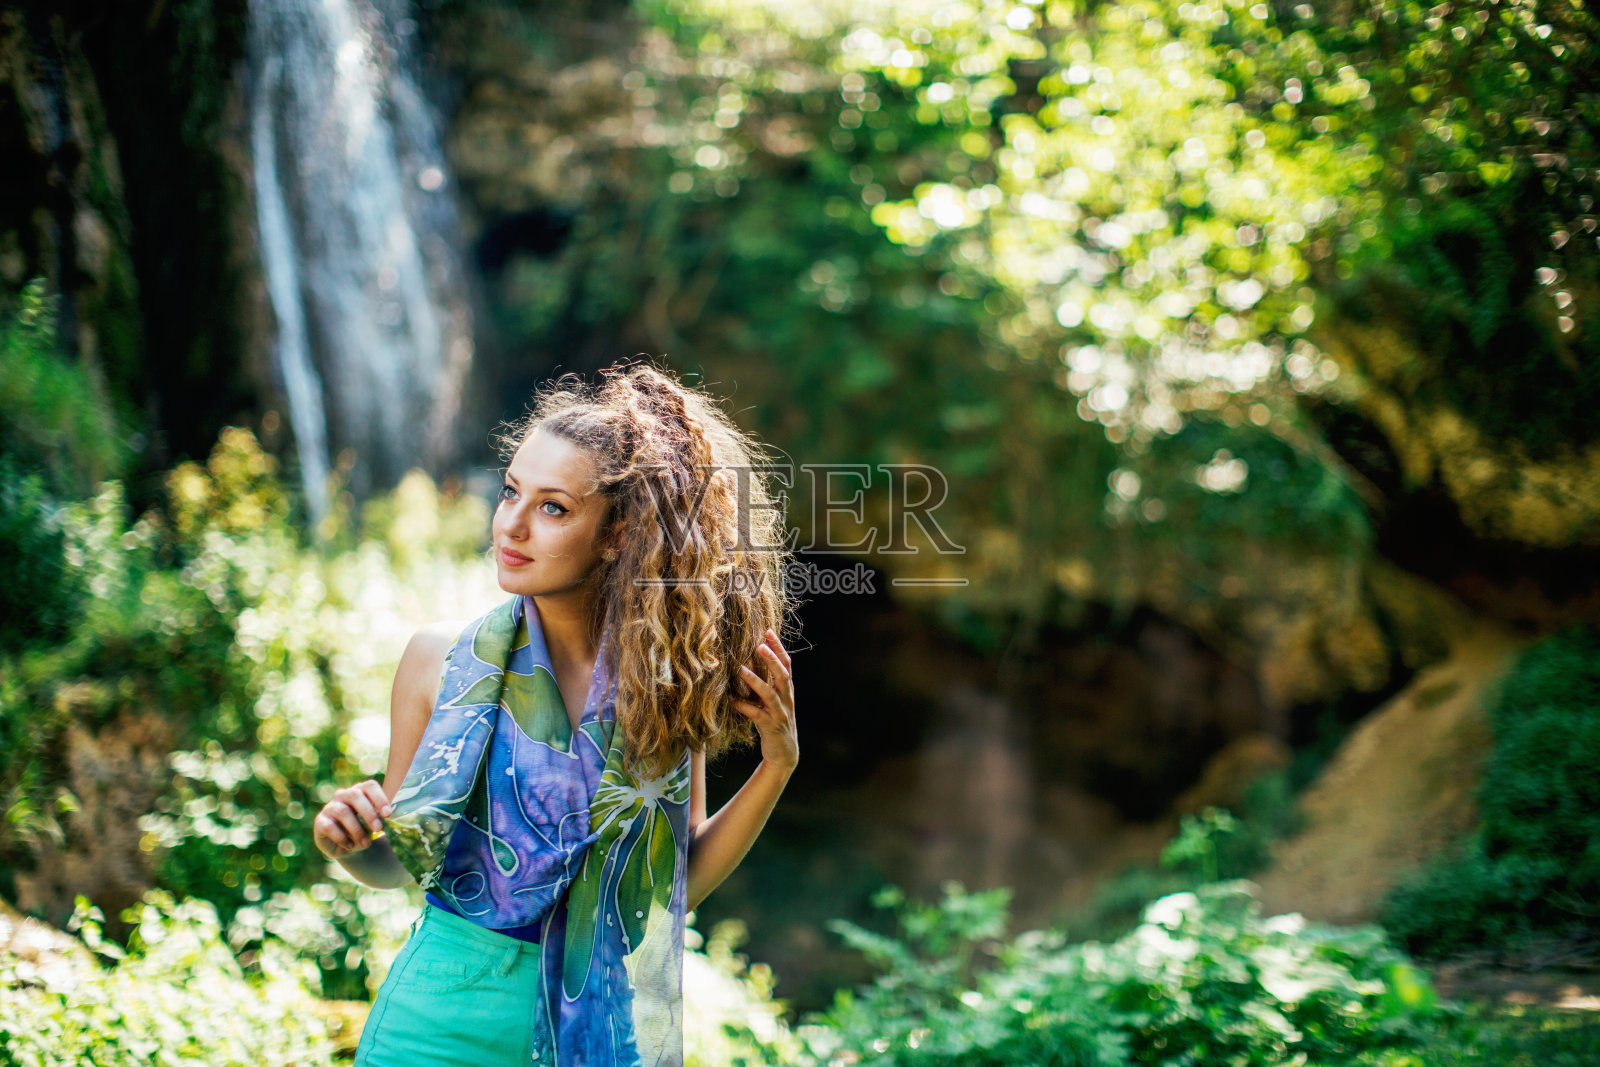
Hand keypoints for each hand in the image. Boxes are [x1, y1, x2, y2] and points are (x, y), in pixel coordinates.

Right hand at [313, 779, 393, 861]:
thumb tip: (392, 818)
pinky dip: (341, 837)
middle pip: (355, 795)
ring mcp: (330, 807)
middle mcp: (343, 795)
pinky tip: (350, 846)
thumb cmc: (365, 830)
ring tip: (366, 844)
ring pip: (343, 811)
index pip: (369, 786)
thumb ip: (382, 817)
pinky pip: (329, 827)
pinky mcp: (320, 821)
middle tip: (378, 829)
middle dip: (369, 813)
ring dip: (357, 830)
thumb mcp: (375, 824)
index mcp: (360, 791)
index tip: (388, 814)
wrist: (349, 847)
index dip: (379, 798)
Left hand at [733, 628, 797, 773]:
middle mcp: (787, 700)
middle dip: (772, 660)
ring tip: (741, 669)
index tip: (768, 632)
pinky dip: (743, 706)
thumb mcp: (774, 701)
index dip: (778, 648)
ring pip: (770, 694)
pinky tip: (731, 700)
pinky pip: (756, 715)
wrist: (784, 754)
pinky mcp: (771, 727)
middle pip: (783, 676)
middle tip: (760, 645)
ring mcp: (780, 714)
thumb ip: (766, 684)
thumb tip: (748, 662)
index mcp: (788, 691)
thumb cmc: (775, 722)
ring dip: (756, 681)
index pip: (787, 665)